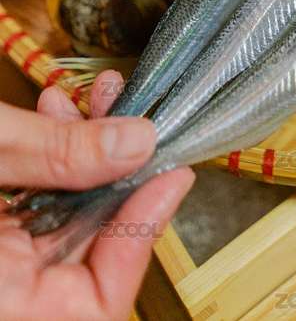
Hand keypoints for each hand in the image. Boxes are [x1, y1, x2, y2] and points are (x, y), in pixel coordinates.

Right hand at [0, 72, 193, 320]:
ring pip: (65, 224)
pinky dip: (55, 163)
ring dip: (88, 157)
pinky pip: (38, 212)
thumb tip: (135, 143)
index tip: (170, 173)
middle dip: (119, 174)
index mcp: (2, 304)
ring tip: (101, 103)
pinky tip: (62, 118)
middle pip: (90, 251)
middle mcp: (2, 296)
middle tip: (139, 122)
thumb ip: (57, 153)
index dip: (145, 231)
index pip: (101, 301)